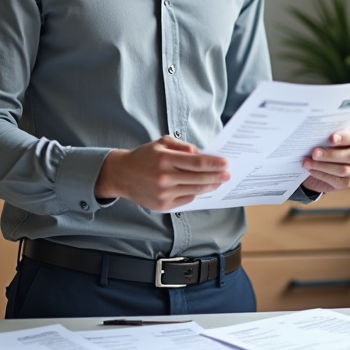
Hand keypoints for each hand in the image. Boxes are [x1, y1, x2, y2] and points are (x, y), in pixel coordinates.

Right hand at [95, 136, 230, 211]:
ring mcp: (164, 193)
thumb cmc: (143, 157)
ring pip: (195, 191)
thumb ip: (181, 146)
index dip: (214, 163)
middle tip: (227, 174)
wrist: (122, 175)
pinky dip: (195, 194)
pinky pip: (186, 200)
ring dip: (209, 186)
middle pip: (199, 178)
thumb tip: (200, 154)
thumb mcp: (161, 144)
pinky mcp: (163, 205)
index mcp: (165, 159)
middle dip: (216, 176)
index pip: (197, 162)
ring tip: (218, 182)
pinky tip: (201, 188)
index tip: (225, 163)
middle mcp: (164, 177)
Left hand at [300, 128, 349, 193]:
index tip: (331, 138)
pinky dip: (321, 174)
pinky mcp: (347, 182)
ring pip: (342, 170)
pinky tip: (311, 170)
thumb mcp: (328, 136)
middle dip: (330, 155)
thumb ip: (327, 135)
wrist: (321, 161)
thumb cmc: (327, 143)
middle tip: (314, 153)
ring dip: (322, 166)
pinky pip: (336, 180)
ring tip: (307, 162)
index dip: (345, 137)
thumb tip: (316, 136)